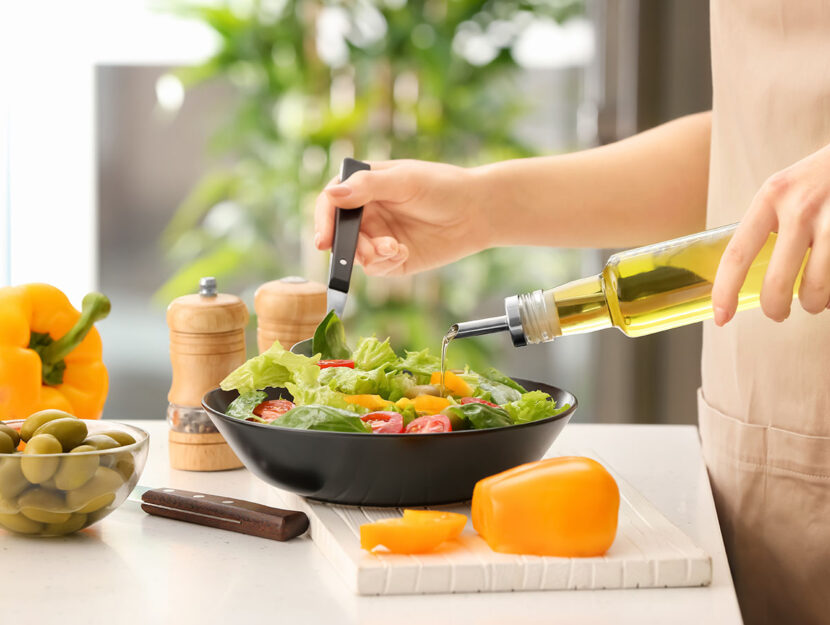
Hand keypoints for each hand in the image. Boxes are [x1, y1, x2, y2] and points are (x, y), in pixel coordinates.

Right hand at [313, 160, 489, 275]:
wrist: (476, 212)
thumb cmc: (442, 186)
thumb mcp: (404, 180)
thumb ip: (367, 187)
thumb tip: (331, 194)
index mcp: (363, 186)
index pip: (331, 202)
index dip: (324, 221)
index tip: (324, 240)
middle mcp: (366, 212)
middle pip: (339, 234)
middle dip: (348, 246)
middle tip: (367, 251)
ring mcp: (378, 236)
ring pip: (355, 255)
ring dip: (369, 255)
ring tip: (393, 249)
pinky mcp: (393, 258)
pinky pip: (375, 268)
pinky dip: (385, 263)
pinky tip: (402, 252)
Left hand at [712, 143, 829, 324]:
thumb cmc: (823, 178)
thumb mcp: (786, 189)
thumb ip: (767, 223)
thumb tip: (745, 276)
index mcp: (770, 197)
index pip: (736, 254)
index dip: (725, 291)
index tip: (720, 317)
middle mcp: (800, 207)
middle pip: (776, 283)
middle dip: (775, 309)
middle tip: (778, 314)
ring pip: (815, 290)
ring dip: (812, 304)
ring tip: (813, 299)